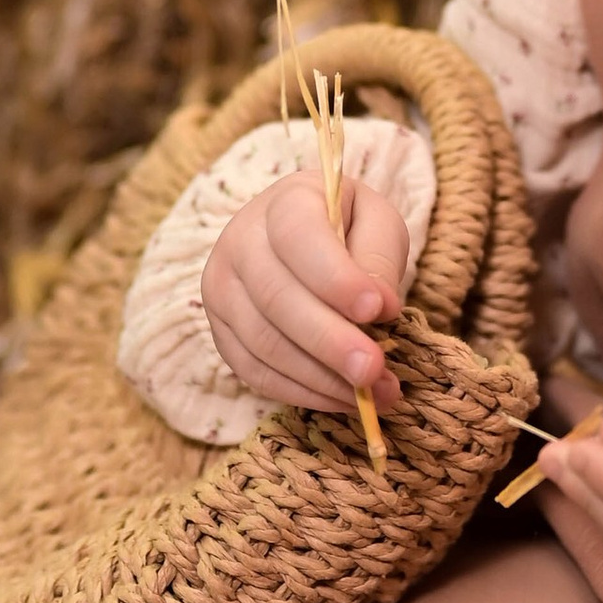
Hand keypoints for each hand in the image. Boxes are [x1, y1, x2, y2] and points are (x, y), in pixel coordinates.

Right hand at [200, 173, 411, 417]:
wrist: (307, 238)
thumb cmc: (348, 229)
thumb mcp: (377, 224)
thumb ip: (379, 259)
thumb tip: (380, 310)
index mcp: (283, 203)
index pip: (299, 238)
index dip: (336, 278)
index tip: (379, 310)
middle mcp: (239, 243)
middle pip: (277, 298)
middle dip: (330, 341)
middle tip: (375, 370)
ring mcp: (222, 290)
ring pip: (265, 343)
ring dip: (322, 377)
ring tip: (374, 393)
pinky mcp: (221, 334)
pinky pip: (256, 373)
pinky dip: (303, 392)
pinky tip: (343, 399)